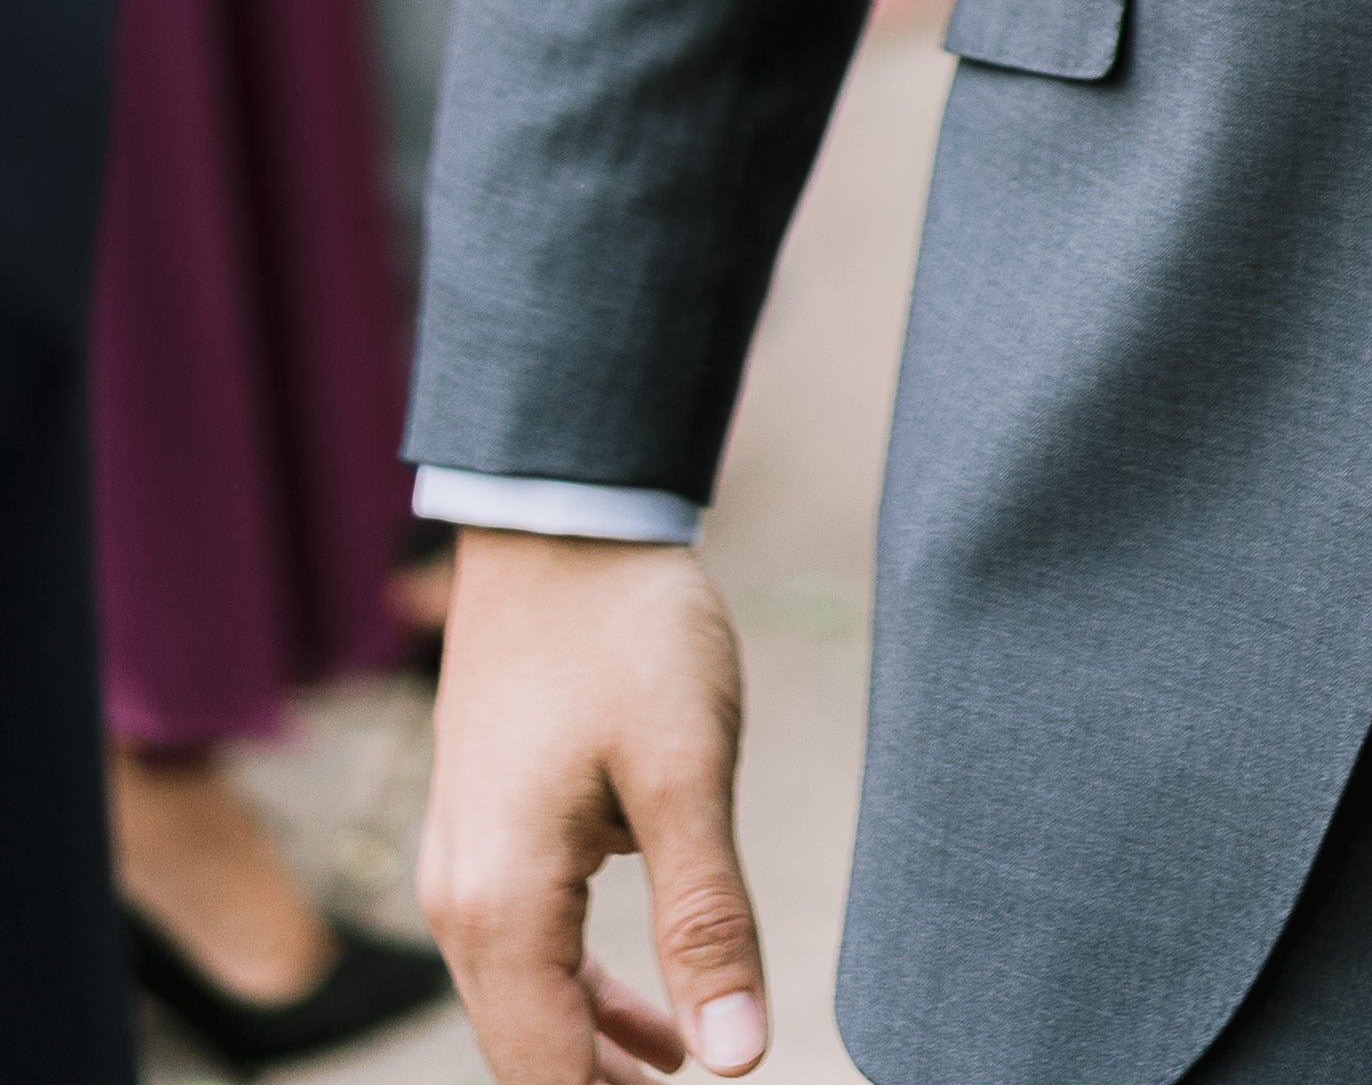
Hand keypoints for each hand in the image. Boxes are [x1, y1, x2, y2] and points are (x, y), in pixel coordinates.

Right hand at [419, 534, 765, 1082]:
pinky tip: (653, 1024)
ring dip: (598, 1060)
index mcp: (501, 907)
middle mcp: (461, 903)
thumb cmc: (626, 631)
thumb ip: (707, 922)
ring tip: (686, 1080)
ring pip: (527, 1008)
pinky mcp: (488, 830)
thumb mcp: (687, 772)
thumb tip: (737, 1061)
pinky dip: (585, 999)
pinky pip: (528, 952)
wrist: (560, 516)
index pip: (547, 1079)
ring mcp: (465, 865)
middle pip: (527, 1057)